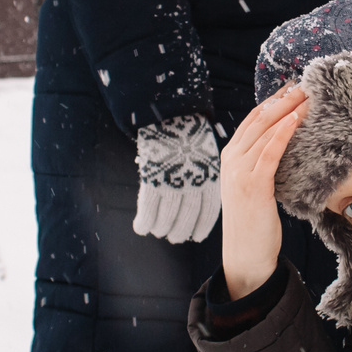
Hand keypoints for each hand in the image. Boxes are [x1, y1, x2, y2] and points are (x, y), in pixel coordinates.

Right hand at [133, 115, 220, 242]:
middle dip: (180, 231)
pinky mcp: (153, 180)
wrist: (171, 114)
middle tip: (176, 237)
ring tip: (159, 232)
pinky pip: (147, 209)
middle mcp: (193, 185)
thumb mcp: (207, 152)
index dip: (201, 226)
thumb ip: (207, 174)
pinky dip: (143, 222)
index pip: (207, 211)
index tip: (197, 236)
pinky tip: (141, 228)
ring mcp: (172, 184)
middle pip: (186, 218)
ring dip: (161, 228)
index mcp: (209, 179)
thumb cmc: (190, 132)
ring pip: (166, 218)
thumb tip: (207, 190)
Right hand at [217, 84, 306, 297]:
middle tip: (303, 82)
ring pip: (264, 131)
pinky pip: (269, 152)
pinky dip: (282, 133)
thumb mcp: (256, 185)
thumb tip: (286, 144)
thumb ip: (263, 164)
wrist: (245, 253)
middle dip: (282, 99)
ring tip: (306, 95)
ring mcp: (239, 172)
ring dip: (287, 110)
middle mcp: (231, 160)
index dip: (272, 101)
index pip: (252, 120)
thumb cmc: (255, 221)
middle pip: (258, 120)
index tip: (292, 86)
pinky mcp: (253, 185)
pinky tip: (296, 119)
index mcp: (231, 157)